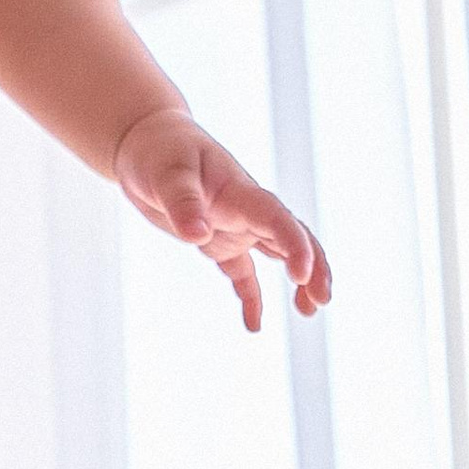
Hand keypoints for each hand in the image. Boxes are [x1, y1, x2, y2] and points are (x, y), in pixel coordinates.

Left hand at [113, 106, 333, 332]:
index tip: (302, 275)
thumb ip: (183, 204)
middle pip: (291, 238)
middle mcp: (246, 210)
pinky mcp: (218, 240)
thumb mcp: (166, 174)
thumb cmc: (159, 151)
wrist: (146, 142)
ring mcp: (235, 225)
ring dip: (299, 279)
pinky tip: (254, 325)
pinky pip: (242, 272)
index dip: (294, 246)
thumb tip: (198, 237)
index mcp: (240, 191)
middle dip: (312, 267)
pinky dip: (251, 297)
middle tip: (322, 299)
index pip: (276, 219)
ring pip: (278, 253)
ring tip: (309, 311)